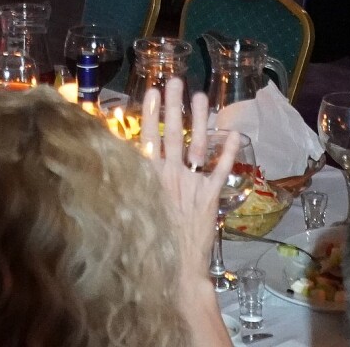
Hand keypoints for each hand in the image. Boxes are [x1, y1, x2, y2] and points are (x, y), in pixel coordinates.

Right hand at [143, 77, 234, 291]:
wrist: (176, 269)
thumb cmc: (149, 243)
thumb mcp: (131, 211)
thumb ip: (126, 186)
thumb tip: (114, 162)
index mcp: (149, 178)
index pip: (149, 139)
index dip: (150, 114)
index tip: (152, 91)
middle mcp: (170, 176)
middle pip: (172, 134)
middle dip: (173, 106)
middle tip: (175, 80)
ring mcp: (192, 184)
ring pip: (197, 145)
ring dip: (200, 119)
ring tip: (200, 96)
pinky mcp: (210, 197)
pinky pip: (221, 170)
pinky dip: (229, 152)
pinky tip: (235, 133)